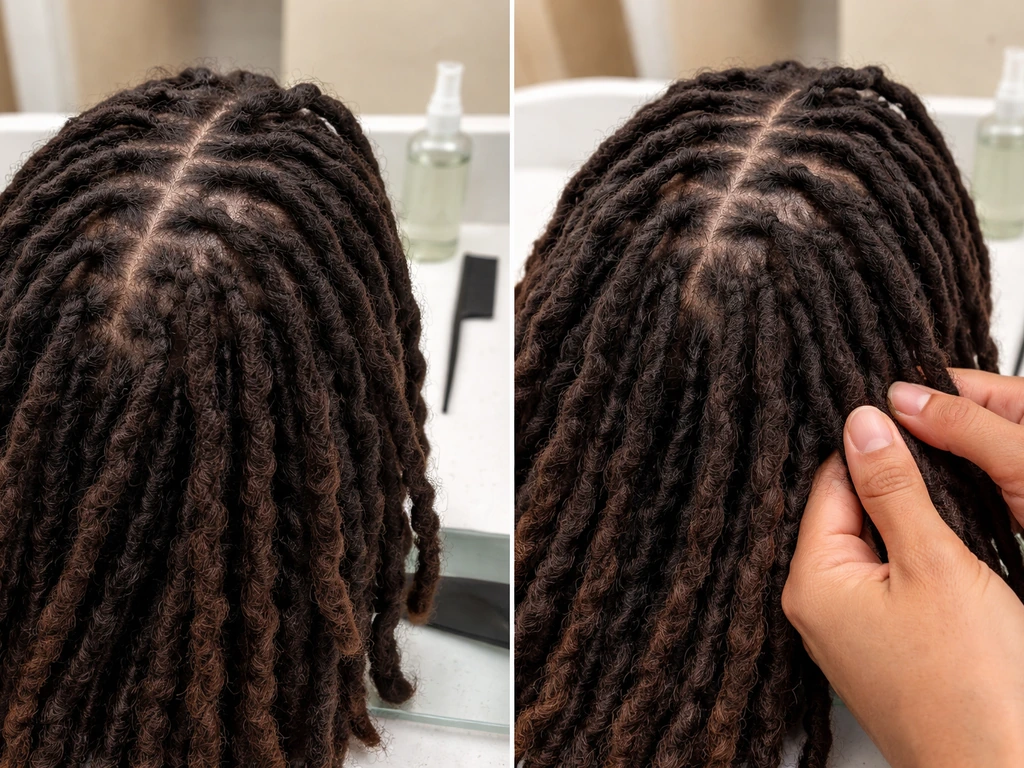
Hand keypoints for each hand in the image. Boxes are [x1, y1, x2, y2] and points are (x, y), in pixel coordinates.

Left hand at [783, 387, 1023, 767]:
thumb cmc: (971, 685)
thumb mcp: (934, 564)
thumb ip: (894, 489)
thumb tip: (863, 423)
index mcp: (811, 582)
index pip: (826, 485)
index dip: (867, 448)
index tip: (901, 418)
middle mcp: (815, 607)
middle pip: (843, 514)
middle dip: (886, 484)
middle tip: (932, 455)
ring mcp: (846, 630)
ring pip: (868, 546)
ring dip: (903, 521)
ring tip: (944, 501)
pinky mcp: (879, 647)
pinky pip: (883, 582)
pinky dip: (909, 559)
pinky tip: (943, 551)